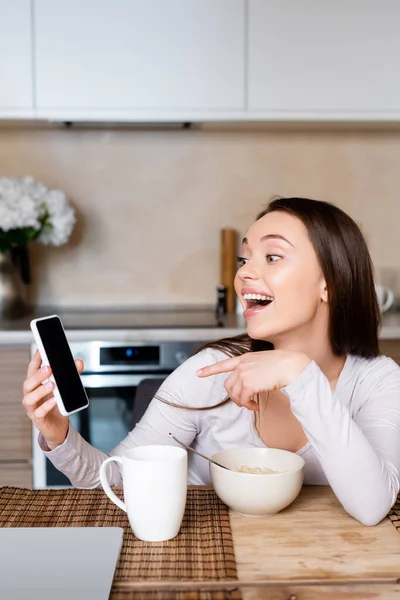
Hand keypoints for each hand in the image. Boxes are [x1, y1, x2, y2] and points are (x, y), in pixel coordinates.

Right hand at [22, 349, 84, 449]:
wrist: (59, 427)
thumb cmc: (59, 405)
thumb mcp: (66, 388)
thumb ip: (72, 375)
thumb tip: (78, 362)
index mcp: (36, 385)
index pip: (32, 370)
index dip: (36, 359)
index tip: (41, 349)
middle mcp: (31, 395)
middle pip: (28, 384)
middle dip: (38, 375)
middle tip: (49, 369)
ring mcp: (33, 408)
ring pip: (29, 398)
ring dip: (40, 390)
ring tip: (52, 384)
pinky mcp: (38, 420)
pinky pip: (39, 413)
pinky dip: (46, 406)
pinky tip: (55, 401)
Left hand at [196, 350, 310, 410]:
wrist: (292, 365)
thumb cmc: (284, 364)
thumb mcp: (265, 361)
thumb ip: (254, 368)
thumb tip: (252, 383)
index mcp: (245, 358)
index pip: (223, 364)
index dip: (209, 370)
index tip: (198, 373)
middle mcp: (242, 365)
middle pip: (228, 385)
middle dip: (234, 396)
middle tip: (245, 402)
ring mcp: (244, 374)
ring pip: (234, 394)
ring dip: (242, 402)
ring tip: (251, 405)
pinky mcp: (249, 384)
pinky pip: (243, 400)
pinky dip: (248, 405)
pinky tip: (254, 406)